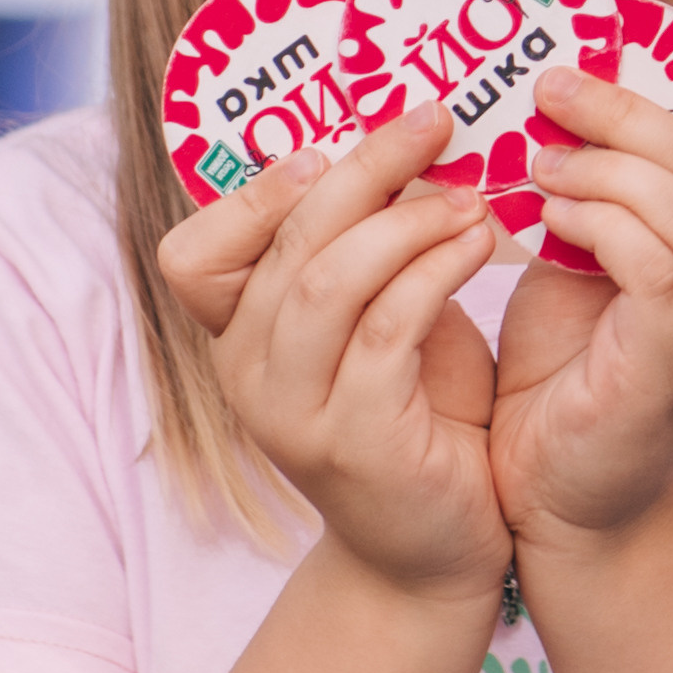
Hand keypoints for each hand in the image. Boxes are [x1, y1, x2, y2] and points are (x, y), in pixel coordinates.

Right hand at [158, 105, 507, 601]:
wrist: (437, 551)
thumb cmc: (416, 417)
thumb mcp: (374, 323)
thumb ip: (362, 251)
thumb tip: (399, 140)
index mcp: (237, 340)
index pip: (192, 253)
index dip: (254, 191)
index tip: (331, 143)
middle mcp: (246, 375)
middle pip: (284, 242)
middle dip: (364, 168)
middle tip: (435, 121)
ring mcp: (293, 413)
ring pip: (329, 278)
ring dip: (407, 220)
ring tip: (470, 195)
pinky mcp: (356, 440)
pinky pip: (388, 328)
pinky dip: (436, 270)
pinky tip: (480, 243)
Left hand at [490, 65, 672, 550]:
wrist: (550, 496)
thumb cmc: (568, 370)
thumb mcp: (593, 259)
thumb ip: (607, 191)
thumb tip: (570, 95)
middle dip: (634, 115)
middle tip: (555, 90)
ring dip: (607, 170)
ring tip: (539, 163)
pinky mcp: (669, 376)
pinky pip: (656, 272)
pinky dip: (601, 226)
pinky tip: (549, 218)